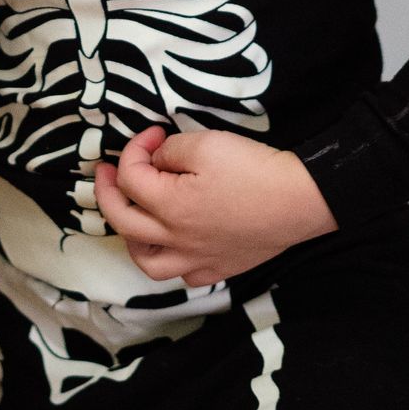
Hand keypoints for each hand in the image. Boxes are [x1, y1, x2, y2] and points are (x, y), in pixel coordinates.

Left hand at [93, 125, 336, 287]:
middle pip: (122, 222)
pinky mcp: (220, 269)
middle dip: (108, 192)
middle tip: (110, 171)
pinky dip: (170, 259)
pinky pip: (182, 275)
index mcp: (168, 207)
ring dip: (131, 237)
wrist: (300, 201)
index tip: (154, 134)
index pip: (130, 178)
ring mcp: (198, 260)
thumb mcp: (206, 144)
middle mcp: (176, 241)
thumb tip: (155, 161)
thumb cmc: (254, 170)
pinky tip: (175, 243)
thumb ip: (170, 152)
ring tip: (133, 215)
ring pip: (147, 262)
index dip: (135, 148)